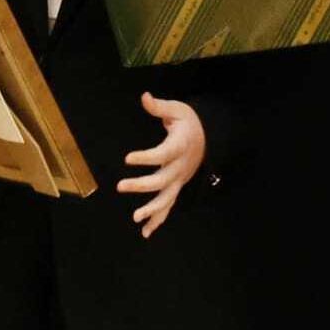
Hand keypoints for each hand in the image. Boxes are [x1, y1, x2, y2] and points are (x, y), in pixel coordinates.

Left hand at [115, 93, 205, 238]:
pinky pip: (168, 206)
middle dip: (141, 186)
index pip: (162, 154)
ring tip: (135, 218)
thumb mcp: (177, 110)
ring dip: (152, 210)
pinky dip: (158, 220)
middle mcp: (180, 167)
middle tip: (120, 186)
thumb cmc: (189, 122)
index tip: (127, 158)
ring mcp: (179, 180)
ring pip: (167, 199)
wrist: (208, 138)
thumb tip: (144, 96)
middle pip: (162, 180)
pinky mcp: (177, 186)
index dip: (146, 157)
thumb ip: (159, 107)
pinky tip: (145, 232)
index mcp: (180, 146)